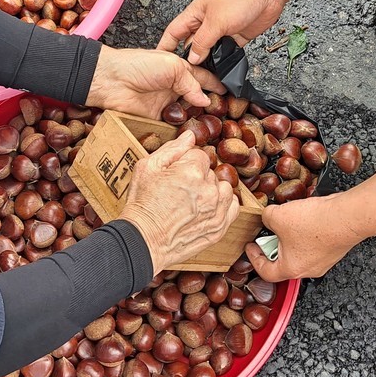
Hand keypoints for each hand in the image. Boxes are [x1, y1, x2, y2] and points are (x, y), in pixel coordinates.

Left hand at [87, 46, 222, 118]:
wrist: (111, 81)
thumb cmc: (137, 65)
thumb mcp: (171, 66)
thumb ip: (191, 82)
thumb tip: (205, 100)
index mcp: (180, 70)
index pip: (203, 78)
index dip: (216, 85)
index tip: (230, 92)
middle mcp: (174, 87)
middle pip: (197, 99)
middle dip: (210, 106)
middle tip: (224, 114)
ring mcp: (165, 104)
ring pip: (187, 114)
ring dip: (197, 120)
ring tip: (211, 126)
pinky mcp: (156, 119)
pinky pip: (172, 127)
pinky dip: (181, 131)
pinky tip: (191, 134)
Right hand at [119, 133, 239, 272]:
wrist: (143, 240)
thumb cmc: (142, 205)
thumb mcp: (147, 168)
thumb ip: (172, 148)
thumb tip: (190, 135)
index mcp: (191, 171)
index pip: (200, 155)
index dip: (186, 162)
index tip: (176, 173)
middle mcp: (209, 189)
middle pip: (211, 172)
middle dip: (198, 176)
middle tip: (180, 189)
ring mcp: (216, 210)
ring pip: (223, 187)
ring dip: (212, 190)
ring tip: (193, 199)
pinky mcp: (220, 227)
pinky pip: (233, 207)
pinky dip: (223, 204)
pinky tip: (208, 207)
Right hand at [158, 0, 288, 64]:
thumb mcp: (215, 21)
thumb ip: (202, 42)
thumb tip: (192, 58)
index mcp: (194, 14)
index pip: (173, 32)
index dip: (164, 47)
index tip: (158, 62)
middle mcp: (205, 23)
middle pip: (190, 45)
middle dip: (187, 60)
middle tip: (185, 77)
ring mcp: (221, 30)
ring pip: (209, 51)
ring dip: (208, 62)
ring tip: (204, 78)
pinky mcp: (236, 36)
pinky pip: (226, 52)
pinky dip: (224, 61)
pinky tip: (223, 69)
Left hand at [244, 195, 360, 281]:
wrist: (347, 216)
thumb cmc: (317, 223)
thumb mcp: (278, 216)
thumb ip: (266, 217)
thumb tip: (267, 216)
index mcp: (291, 269)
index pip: (265, 271)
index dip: (254, 258)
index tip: (251, 246)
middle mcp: (309, 270)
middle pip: (283, 262)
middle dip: (273, 246)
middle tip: (270, 231)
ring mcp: (324, 261)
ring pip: (300, 252)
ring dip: (291, 238)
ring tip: (288, 222)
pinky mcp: (334, 249)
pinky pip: (314, 244)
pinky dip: (306, 234)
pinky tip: (306, 219)